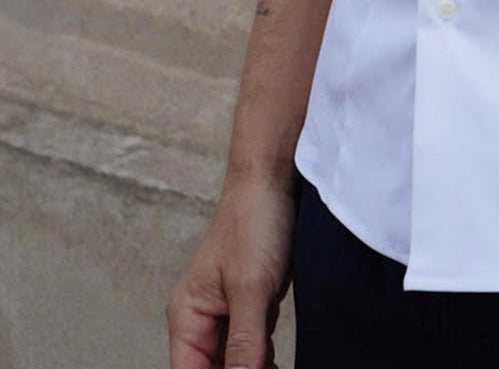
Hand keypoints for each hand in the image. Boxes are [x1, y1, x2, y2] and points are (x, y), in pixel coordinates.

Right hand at [166, 173, 297, 368]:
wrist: (274, 183)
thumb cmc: (253, 222)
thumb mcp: (250, 287)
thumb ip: (244, 340)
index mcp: (186, 316)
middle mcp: (202, 319)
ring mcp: (227, 313)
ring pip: (235, 363)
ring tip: (275, 366)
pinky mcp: (251, 306)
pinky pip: (253, 346)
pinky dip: (265, 357)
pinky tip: (278, 360)